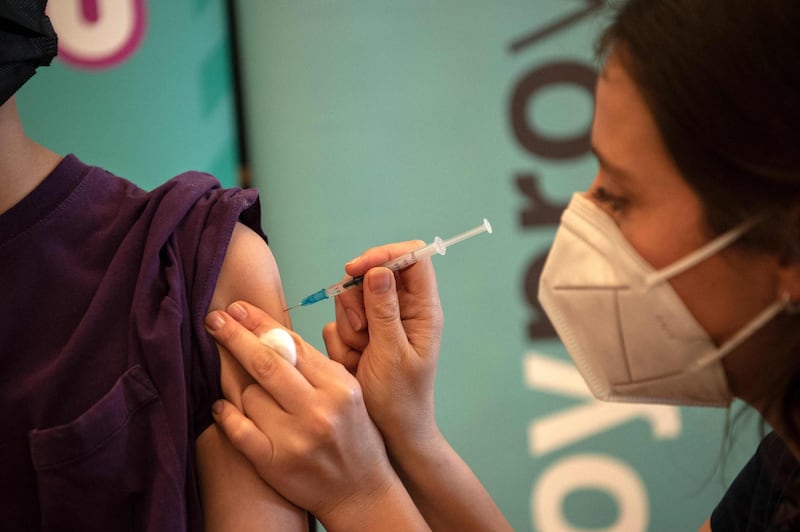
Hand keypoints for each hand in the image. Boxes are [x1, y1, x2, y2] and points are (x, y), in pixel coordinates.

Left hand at [205, 301, 411, 527]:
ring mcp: (296, 438)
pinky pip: (238, 430)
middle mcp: (318, 410)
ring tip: (246, 390)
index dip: (261, 322)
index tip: (239, 308)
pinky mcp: (275, 463)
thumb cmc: (354, 437)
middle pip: (266, 362)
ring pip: (249, 395)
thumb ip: (316, 366)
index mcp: (338, 386)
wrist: (361, 491)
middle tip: (214, 318)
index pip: (293, 344)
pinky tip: (220, 407)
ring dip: (240, 388)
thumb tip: (272, 332)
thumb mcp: (347, 393)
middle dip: (236, 335)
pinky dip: (224, 415)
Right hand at [323, 241, 443, 447]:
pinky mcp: (359, 335)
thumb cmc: (400, 399)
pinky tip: (354, 364)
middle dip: (358, 300)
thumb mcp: (392, 354)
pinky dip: (340, 343)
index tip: (357, 269)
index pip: (412, 258)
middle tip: (362, 331)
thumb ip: (384, 311)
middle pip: (372, 274)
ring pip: (350, 299)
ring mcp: (379, 322)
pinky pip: (337, 322)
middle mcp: (402, 310)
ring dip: (349, 327)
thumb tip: (380, 270)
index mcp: (423, 310)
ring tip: (361, 355)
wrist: (389, 433)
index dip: (385, 254)